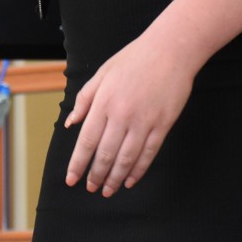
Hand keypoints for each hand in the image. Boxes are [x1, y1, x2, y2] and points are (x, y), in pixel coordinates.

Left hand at [64, 30, 196, 195]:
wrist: (170, 50)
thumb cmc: (134, 58)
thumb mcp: (103, 73)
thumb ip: (85, 99)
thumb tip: (70, 123)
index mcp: (104, 101)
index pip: (86, 141)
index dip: (78, 163)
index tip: (71, 178)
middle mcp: (122, 115)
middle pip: (105, 154)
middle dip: (95, 175)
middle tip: (90, 188)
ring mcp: (144, 121)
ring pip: (126, 158)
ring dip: (115, 178)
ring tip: (107, 191)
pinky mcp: (162, 124)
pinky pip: (148, 153)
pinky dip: (138, 170)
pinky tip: (130, 180)